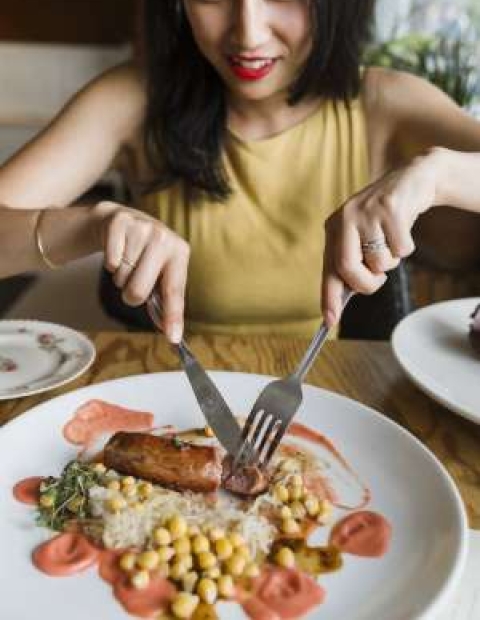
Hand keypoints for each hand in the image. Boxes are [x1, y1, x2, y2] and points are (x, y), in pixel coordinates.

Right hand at [93, 201, 189, 342]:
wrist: (124, 219)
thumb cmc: (147, 253)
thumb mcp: (162, 270)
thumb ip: (166, 299)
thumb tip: (170, 332)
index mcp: (180, 252)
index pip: (175, 291)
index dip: (172, 316)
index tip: (172, 337)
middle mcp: (164, 238)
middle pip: (139, 291)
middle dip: (132, 295)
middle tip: (134, 281)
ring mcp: (142, 228)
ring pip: (122, 278)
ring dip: (121, 277)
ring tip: (128, 261)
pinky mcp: (120, 223)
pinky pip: (110, 263)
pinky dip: (111, 264)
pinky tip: (118, 251)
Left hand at [322, 152, 439, 325]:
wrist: (414, 181)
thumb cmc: (386, 219)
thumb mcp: (363, 237)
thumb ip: (353, 263)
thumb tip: (343, 299)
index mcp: (334, 229)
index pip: (328, 269)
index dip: (329, 296)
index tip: (329, 320)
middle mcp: (344, 219)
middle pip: (348, 268)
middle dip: (367, 283)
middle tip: (379, 280)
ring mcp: (366, 212)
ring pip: (379, 261)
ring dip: (392, 261)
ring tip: (391, 242)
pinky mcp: (390, 208)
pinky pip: (402, 249)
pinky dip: (407, 248)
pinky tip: (404, 229)